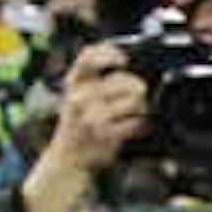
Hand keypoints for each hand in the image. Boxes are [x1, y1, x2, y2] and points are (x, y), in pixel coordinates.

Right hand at [44, 42, 147, 177]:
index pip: (88, 57)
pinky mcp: (105, 136)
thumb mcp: (80, 94)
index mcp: (74, 82)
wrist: (69, 158)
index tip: (125, 59)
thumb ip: (98, 79)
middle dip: (138, 87)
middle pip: (123, 81)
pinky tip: (137, 125)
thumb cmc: (80, 121)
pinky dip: (141, 124)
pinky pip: (135, 123)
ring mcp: (91, 117)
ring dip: (142, 106)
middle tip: (142, 92)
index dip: (108, 53)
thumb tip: (134, 71)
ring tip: (138, 111)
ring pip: (133, 102)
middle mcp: (79, 97)